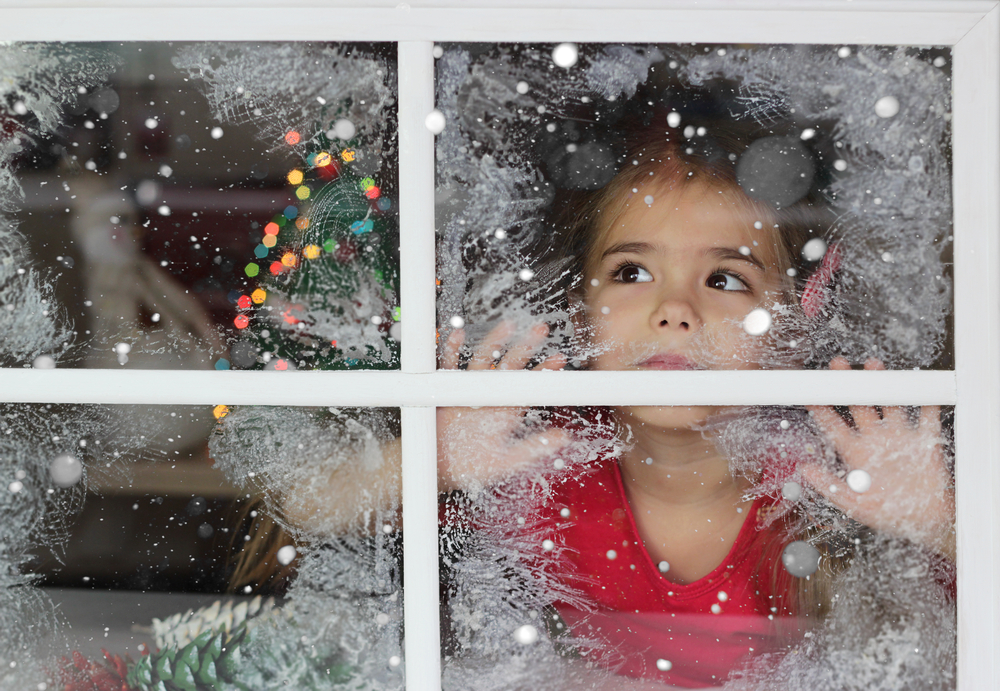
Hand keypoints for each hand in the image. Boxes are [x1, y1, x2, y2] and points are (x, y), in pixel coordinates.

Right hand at [438, 320, 569, 491]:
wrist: (438, 471)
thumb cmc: (473, 468)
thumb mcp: (506, 463)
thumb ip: (533, 449)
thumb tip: (564, 439)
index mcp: (505, 411)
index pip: (528, 386)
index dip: (544, 371)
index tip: (559, 359)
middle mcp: (489, 396)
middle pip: (509, 366)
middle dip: (525, 346)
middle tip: (541, 328)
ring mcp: (467, 391)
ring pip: (482, 360)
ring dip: (493, 342)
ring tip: (507, 325)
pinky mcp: (444, 392)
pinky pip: (447, 368)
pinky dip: (451, 352)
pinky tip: (457, 336)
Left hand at [801, 357, 954, 561]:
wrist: (927, 523)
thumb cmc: (888, 514)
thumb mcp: (854, 504)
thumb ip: (829, 486)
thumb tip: (803, 469)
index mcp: (855, 453)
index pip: (833, 425)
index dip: (820, 408)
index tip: (808, 391)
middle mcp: (875, 440)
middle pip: (858, 405)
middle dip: (848, 385)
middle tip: (837, 365)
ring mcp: (900, 438)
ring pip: (888, 403)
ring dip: (882, 384)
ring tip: (873, 365)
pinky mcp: (925, 441)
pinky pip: (927, 415)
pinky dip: (926, 401)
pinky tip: (920, 386)